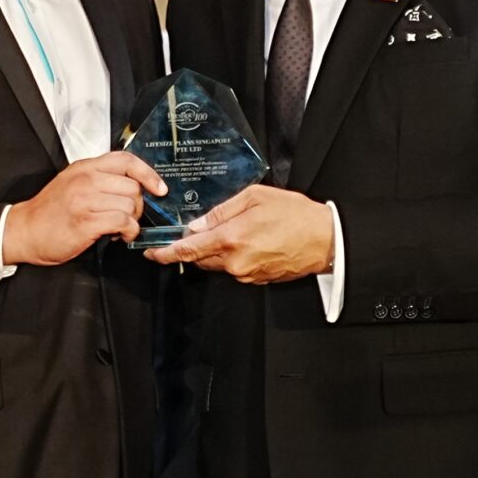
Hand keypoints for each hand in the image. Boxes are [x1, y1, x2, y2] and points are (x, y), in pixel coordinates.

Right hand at [1, 151, 169, 266]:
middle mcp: (85, 180)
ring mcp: (85, 200)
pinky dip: (128, 231)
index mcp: (84, 168)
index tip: (159, 188)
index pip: (126, 160)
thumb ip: (99, 179)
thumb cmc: (50, 212)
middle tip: (127, 216)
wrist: (24, 231)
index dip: (148, 173)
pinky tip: (118, 235)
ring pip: (129, 204)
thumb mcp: (72, 183)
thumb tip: (133, 186)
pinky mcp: (85, 222)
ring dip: (131, 221)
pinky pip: (122, 222)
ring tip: (119, 227)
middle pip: (132, 186)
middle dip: (137, 205)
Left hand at [143, 184, 333, 283]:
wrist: (326, 239)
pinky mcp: (258, 279)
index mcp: (231, 238)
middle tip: (197, 231)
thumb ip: (222, 211)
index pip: (187, 250)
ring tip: (234, 231)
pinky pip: (235, 269)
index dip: (165, 252)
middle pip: (200, 258)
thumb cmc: (295, 214)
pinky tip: (250, 241)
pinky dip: (233, 256)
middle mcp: (235, 262)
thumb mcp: (255, 198)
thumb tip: (197, 224)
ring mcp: (246, 274)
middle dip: (194, 246)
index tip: (151, 253)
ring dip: (215, 250)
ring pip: (217, 264)